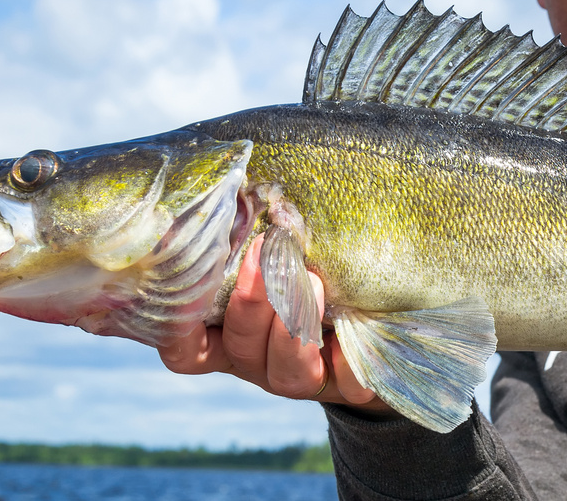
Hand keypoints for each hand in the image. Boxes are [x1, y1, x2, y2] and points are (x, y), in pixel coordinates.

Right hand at [156, 236, 397, 418]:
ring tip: (312, 279)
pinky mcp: (352, 384)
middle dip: (250, 303)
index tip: (180, 286)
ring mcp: (307, 376)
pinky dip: (347, 355)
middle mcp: (264, 361)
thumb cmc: (319, 265)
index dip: (176, 329)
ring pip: (286, 373)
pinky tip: (352, 320)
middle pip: (240, 349)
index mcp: (234, 334)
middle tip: (267, 251)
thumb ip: (256, 233)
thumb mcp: (283, 251)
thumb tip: (232, 182)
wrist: (390, 311)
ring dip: (292, 326)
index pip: (187, 349)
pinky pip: (345, 381)